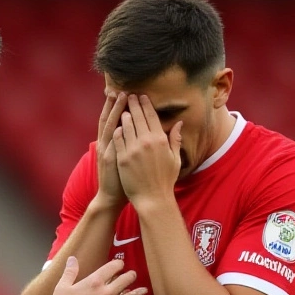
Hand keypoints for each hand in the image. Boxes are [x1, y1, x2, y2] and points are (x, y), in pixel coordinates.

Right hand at [50, 257, 146, 294]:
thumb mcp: (62, 287)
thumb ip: (70, 271)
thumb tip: (72, 259)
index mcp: (95, 282)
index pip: (113, 267)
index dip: (118, 264)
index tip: (119, 264)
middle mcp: (106, 293)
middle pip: (126, 279)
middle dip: (130, 275)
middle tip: (132, 275)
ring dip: (137, 291)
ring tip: (143, 289)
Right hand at [94, 92, 127, 210]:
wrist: (110, 197)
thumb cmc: (119, 179)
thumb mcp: (119, 158)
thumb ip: (122, 143)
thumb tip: (127, 131)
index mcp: (108, 143)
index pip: (112, 120)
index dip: (115, 106)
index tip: (122, 92)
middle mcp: (105, 144)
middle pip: (108, 119)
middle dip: (113, 104)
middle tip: (120, 89)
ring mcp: (106, 151)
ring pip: (109, 127)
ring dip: (114, 111)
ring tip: (120, 97)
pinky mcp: (110, 160)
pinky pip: (113, 143)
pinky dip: (116, 131)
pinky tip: (121, 121)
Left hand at [113, 94, 182, 209]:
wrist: (152, 199)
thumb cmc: (165, 180)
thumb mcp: (175, 159)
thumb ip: (176, 139)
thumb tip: (179, 123)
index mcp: (160, 140)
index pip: (151, 116)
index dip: (145, 104)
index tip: (141, 96)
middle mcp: (146, 142)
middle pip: (138, 116)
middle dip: (132, 103)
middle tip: (128, 95)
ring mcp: (133, 149)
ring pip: (126, 125)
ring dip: (124, 114)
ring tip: (122, 108)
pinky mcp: (122, 158)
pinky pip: (118, 138)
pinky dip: (117, 130)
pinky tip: (116, 125)